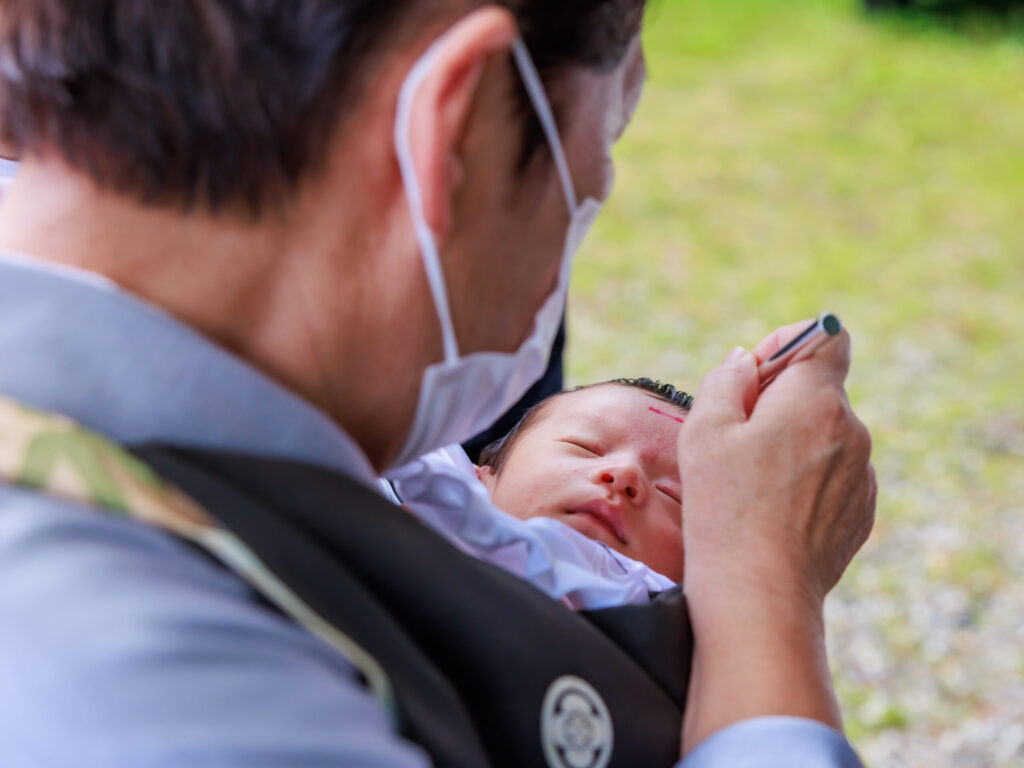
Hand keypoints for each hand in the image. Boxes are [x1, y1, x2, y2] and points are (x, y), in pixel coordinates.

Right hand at [680, 322, 874, 607]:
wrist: (759, 593)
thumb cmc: (725, 507)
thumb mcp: (704, 430)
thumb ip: (726, 380)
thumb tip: (745, 362)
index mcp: (815, 400)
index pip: (826, 337)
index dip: (788, 344)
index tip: (755, 374)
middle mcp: (852, 430)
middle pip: (817, 391)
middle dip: (778, 402)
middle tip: (735, 439)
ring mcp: (862, 474)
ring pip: (823, 436)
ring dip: (791, 444)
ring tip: (751, 485)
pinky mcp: (860, 512)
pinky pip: (833, 476)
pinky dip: (805, 481)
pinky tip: (772, 512)